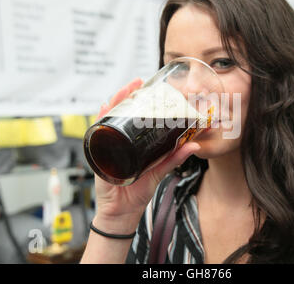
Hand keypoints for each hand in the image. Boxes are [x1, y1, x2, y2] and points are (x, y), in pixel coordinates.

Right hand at [92, 78, 200, 231]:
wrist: (122, 211)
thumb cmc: (138, 191)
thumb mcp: (159, 171)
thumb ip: (175, 158)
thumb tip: (195, 145)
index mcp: (134, 142)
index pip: (136, 116)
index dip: (142, 100)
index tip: (152, 86)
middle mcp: (120, 139)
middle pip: (122, 112)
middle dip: (128, 95)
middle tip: (138, 82)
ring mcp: (108, 145)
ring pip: (109, 117)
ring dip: (116, 101)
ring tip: (125, 90)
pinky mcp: (99, 154)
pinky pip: (97, 132)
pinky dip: (100, 118)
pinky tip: (105, 107)